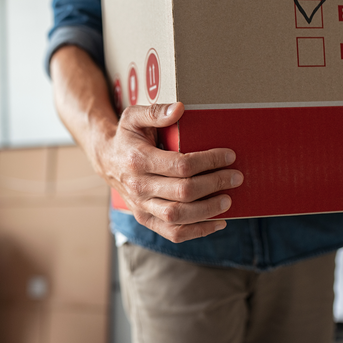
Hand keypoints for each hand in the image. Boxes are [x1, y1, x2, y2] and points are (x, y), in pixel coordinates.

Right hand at [49, 45, 241, 243]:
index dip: (209, 162)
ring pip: (178, 216)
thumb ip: (155, 111)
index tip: (228, 156)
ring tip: (228, 200)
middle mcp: (138, 186)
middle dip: (215, 184)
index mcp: (138, 160)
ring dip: (208, 210)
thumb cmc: (126, 137)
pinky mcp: (145, 219)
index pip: (181, 165)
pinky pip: (173, 233)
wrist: (106, 161)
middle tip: (236, 177)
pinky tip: (217, 222)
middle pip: (183, 192)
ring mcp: (141, 206)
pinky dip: (198, 231)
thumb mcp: (134, 116)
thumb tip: (179, 109)